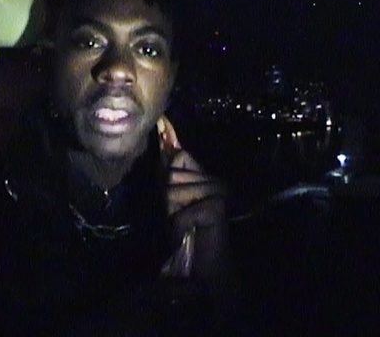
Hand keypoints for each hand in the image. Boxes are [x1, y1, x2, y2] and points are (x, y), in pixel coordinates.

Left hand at [157, 117, 225, 277]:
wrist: (206, 260)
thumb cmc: (188, 229)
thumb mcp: (173, 199)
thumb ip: (169, 173)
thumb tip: (164, 140)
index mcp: (202, 175)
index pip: (181, 153)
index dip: (169, 136)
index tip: (162, 119)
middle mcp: (214, 179)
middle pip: (171, 172)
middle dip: (168, 196)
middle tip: (181, 213)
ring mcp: (217, 191)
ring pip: (173, 189)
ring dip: (174, 211)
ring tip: (186, 221)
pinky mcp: (215, 206)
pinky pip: (180, 209)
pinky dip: (179, 224)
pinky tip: (191, 229)